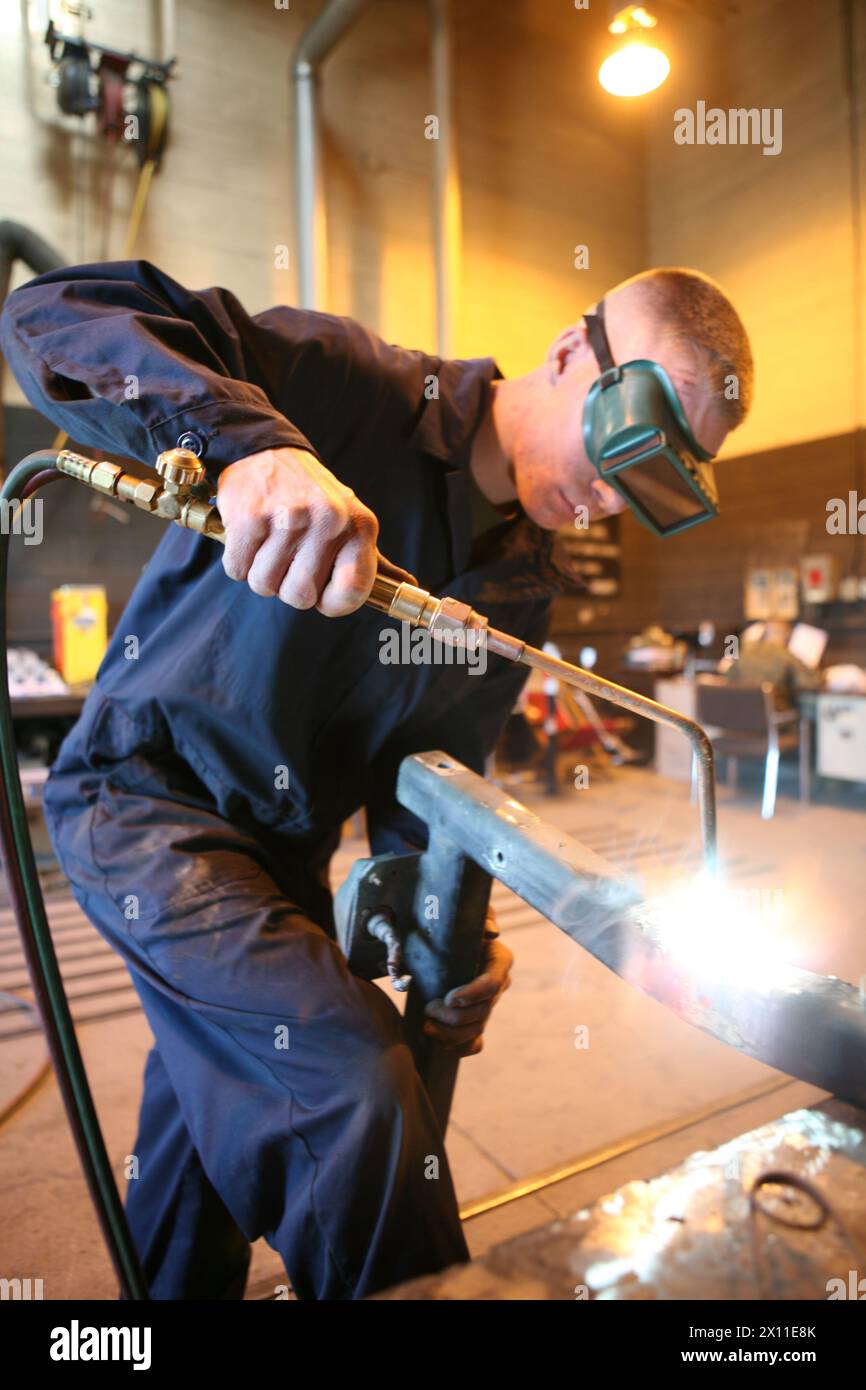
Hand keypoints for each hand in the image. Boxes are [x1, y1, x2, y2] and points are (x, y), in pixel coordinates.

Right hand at [217, 446, 414, 614]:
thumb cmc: (311, 496)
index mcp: (360, 526)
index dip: (330, 603)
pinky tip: (249, 537)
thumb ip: (372, 558)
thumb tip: (407, 583)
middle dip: (287, 587)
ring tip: (269, 544)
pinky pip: (237, 569)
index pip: (351, 593)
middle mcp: (329, 520)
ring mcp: (289, 517)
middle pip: (300, 597)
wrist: (266, 452)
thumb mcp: (350, 520)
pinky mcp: (250, 517)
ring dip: (261, 573)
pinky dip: (239, 561)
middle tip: (288, 561)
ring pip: (265, 585)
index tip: (320, 592)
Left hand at [422, 914, 512, 1057]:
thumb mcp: (464, 915)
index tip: (448, 997)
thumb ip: (481, 916)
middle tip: (428, 1008)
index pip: (493, 983)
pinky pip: (475, 1043)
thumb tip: (491, 932)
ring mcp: (488, 1005)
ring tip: (426, 1026)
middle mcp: (498, 984)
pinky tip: (438, 1042)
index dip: (473, 994)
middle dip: (454, 1016)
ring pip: (477, 1030)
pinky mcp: (476, 1021)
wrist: (438, 941)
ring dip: (450, 1035)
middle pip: (483, 1012)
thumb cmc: (453, 924)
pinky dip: (458, 1048)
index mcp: (499, 959)